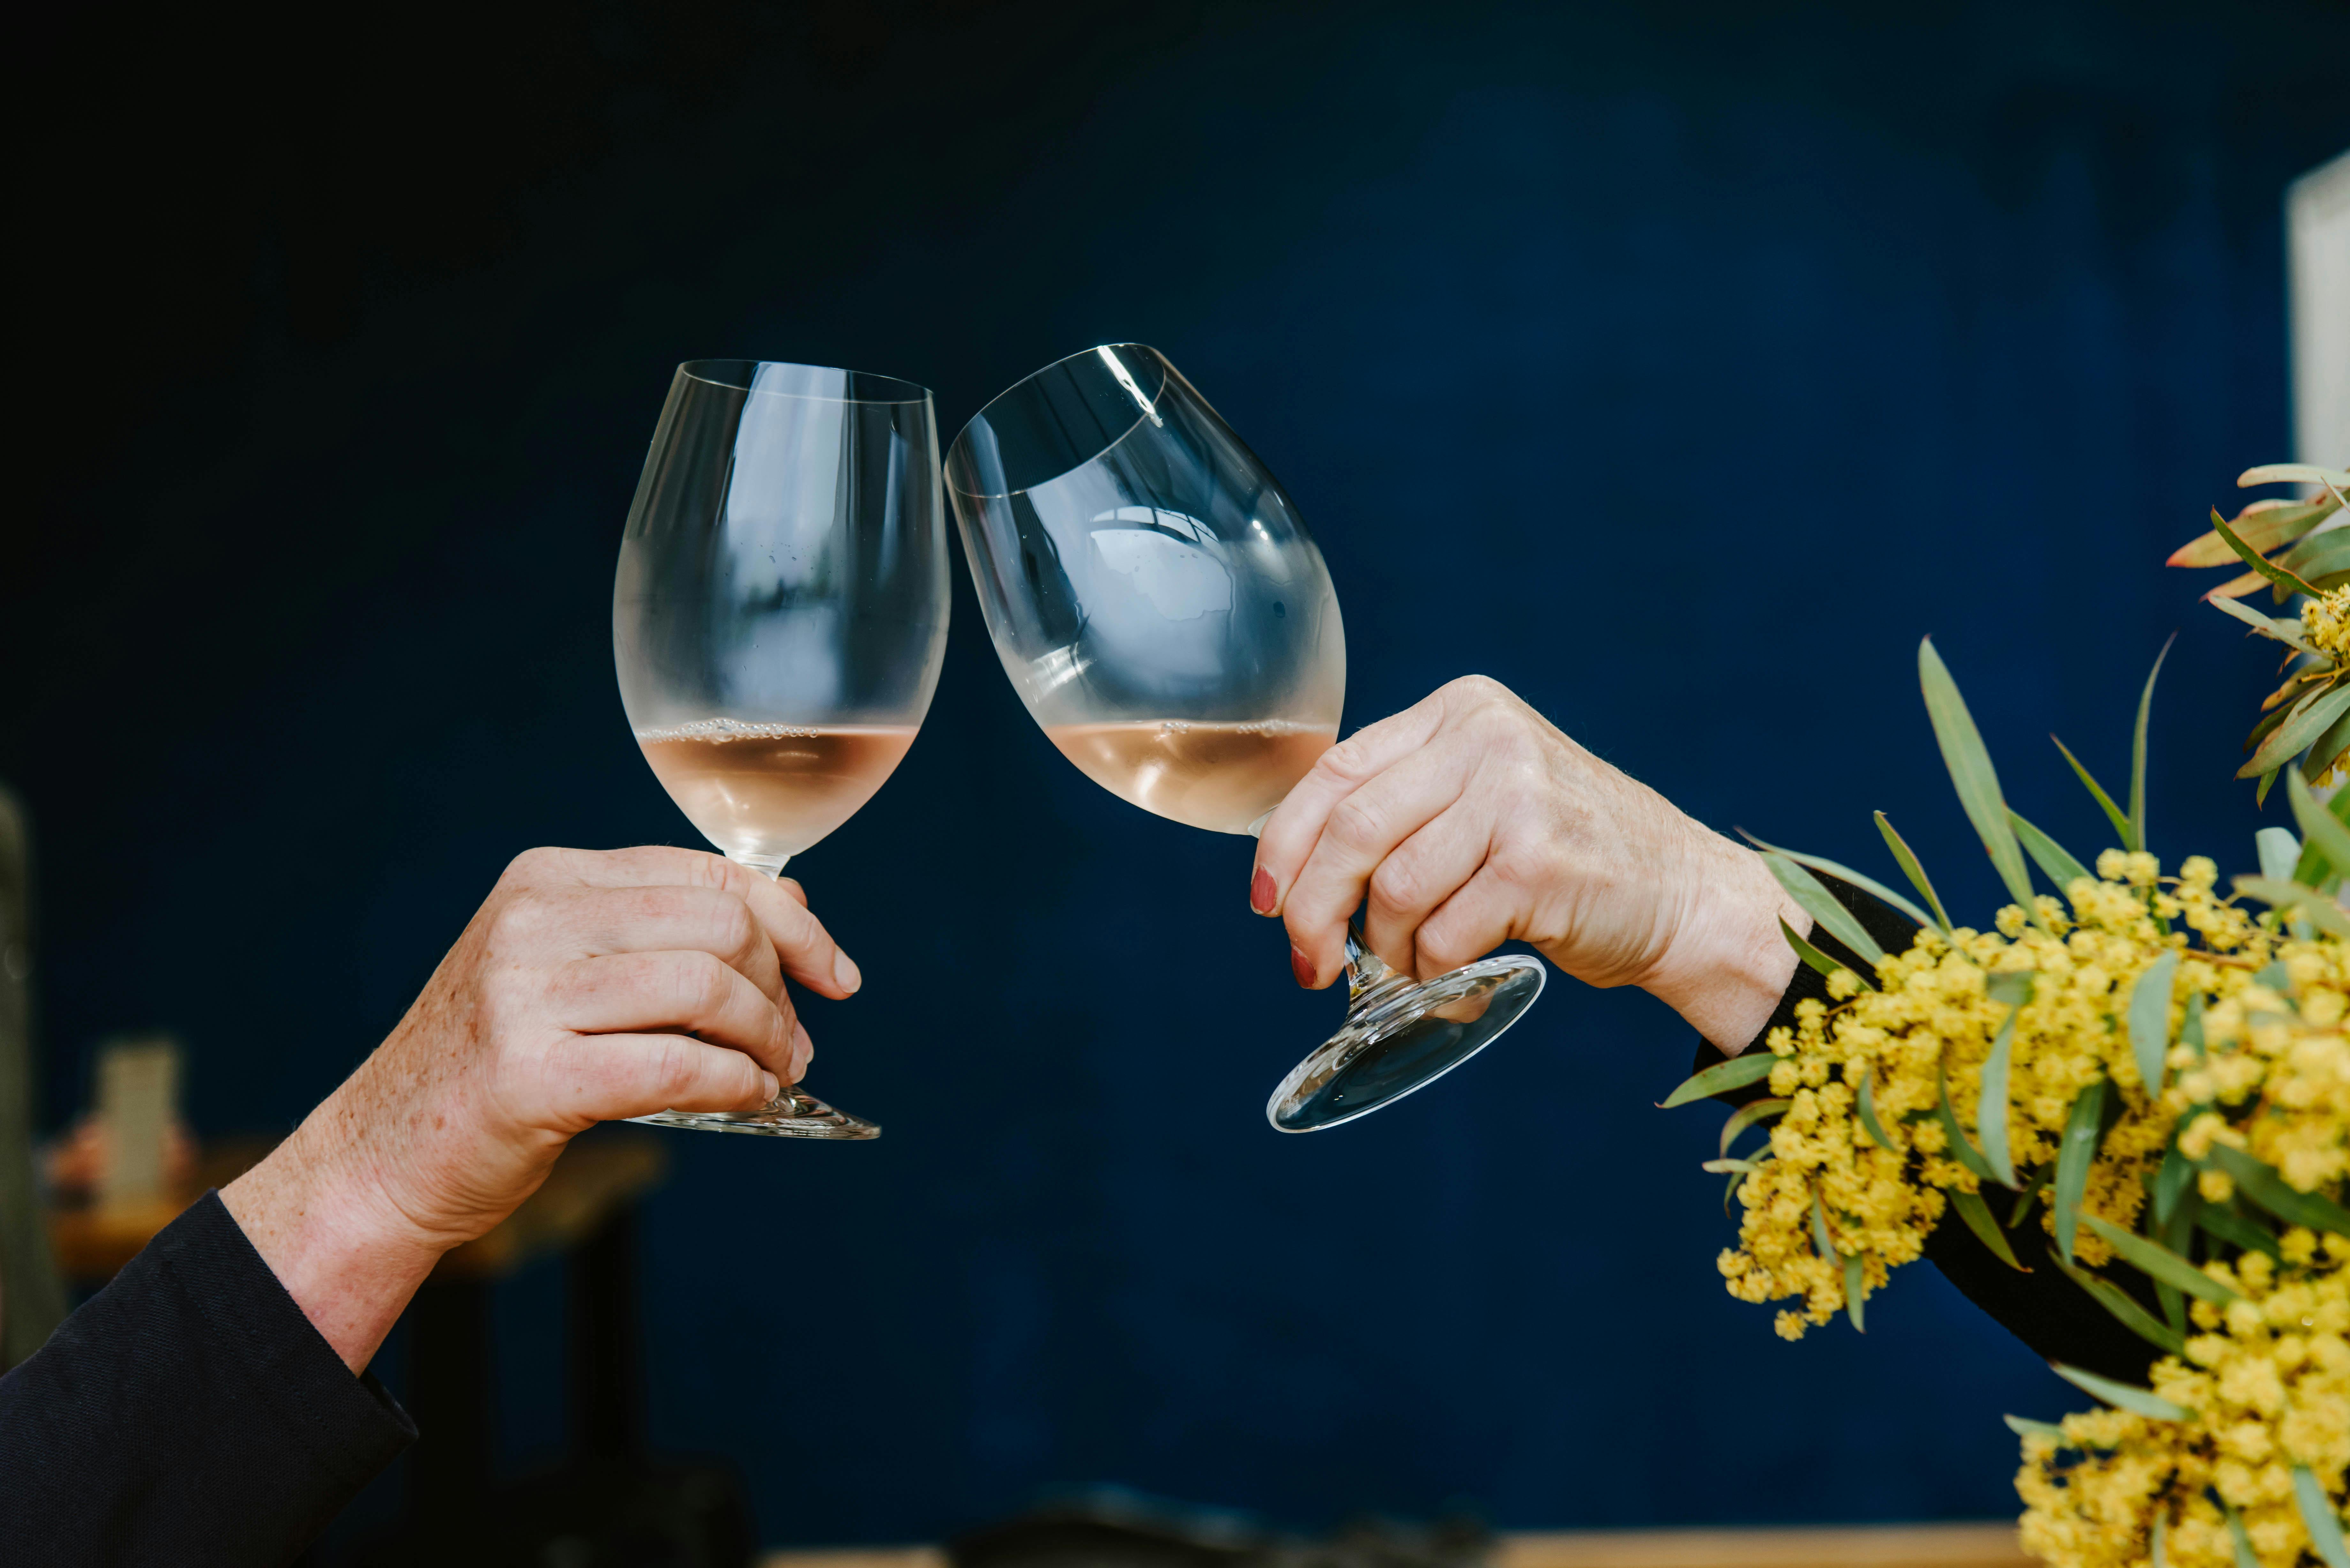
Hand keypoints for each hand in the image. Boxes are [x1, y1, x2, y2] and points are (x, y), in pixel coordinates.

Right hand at [222, 846, 859, 1370]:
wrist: (385, 1154)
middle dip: (782, 987)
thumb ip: (657, 937)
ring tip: (774, 1073)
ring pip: (707, 990)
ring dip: (765, 1039)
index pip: (706, 874)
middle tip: (794, 1042)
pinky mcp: (529, 1076)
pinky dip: (735, 1083)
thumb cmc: (497, 1065)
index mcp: (546, 879)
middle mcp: (532, 921)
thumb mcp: (564, 972)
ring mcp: (523, 996)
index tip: (834, 971)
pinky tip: (746, 1098)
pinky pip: (677, 1065)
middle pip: (720, 927)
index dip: (792, 921)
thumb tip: (792, 916)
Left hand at [1249, 676, 1804, 1048]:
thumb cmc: (1564, 857)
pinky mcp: (1539, 863)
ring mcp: (1517, 797)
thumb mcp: (1481, 794)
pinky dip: (1434, 971)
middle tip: (1311, 964)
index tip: (1264, 902)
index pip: (1335, 774)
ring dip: (1387, 948)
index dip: (1282, 846)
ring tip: (1409, 969)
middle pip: (1351, 832)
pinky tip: (1450, 981)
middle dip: (1314, 909)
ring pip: (1394, 889)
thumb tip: (1293, 873)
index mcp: (1461, 711)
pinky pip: (1445, 932)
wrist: (1682, 894)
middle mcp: (1487, 740)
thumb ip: (1403, 805)